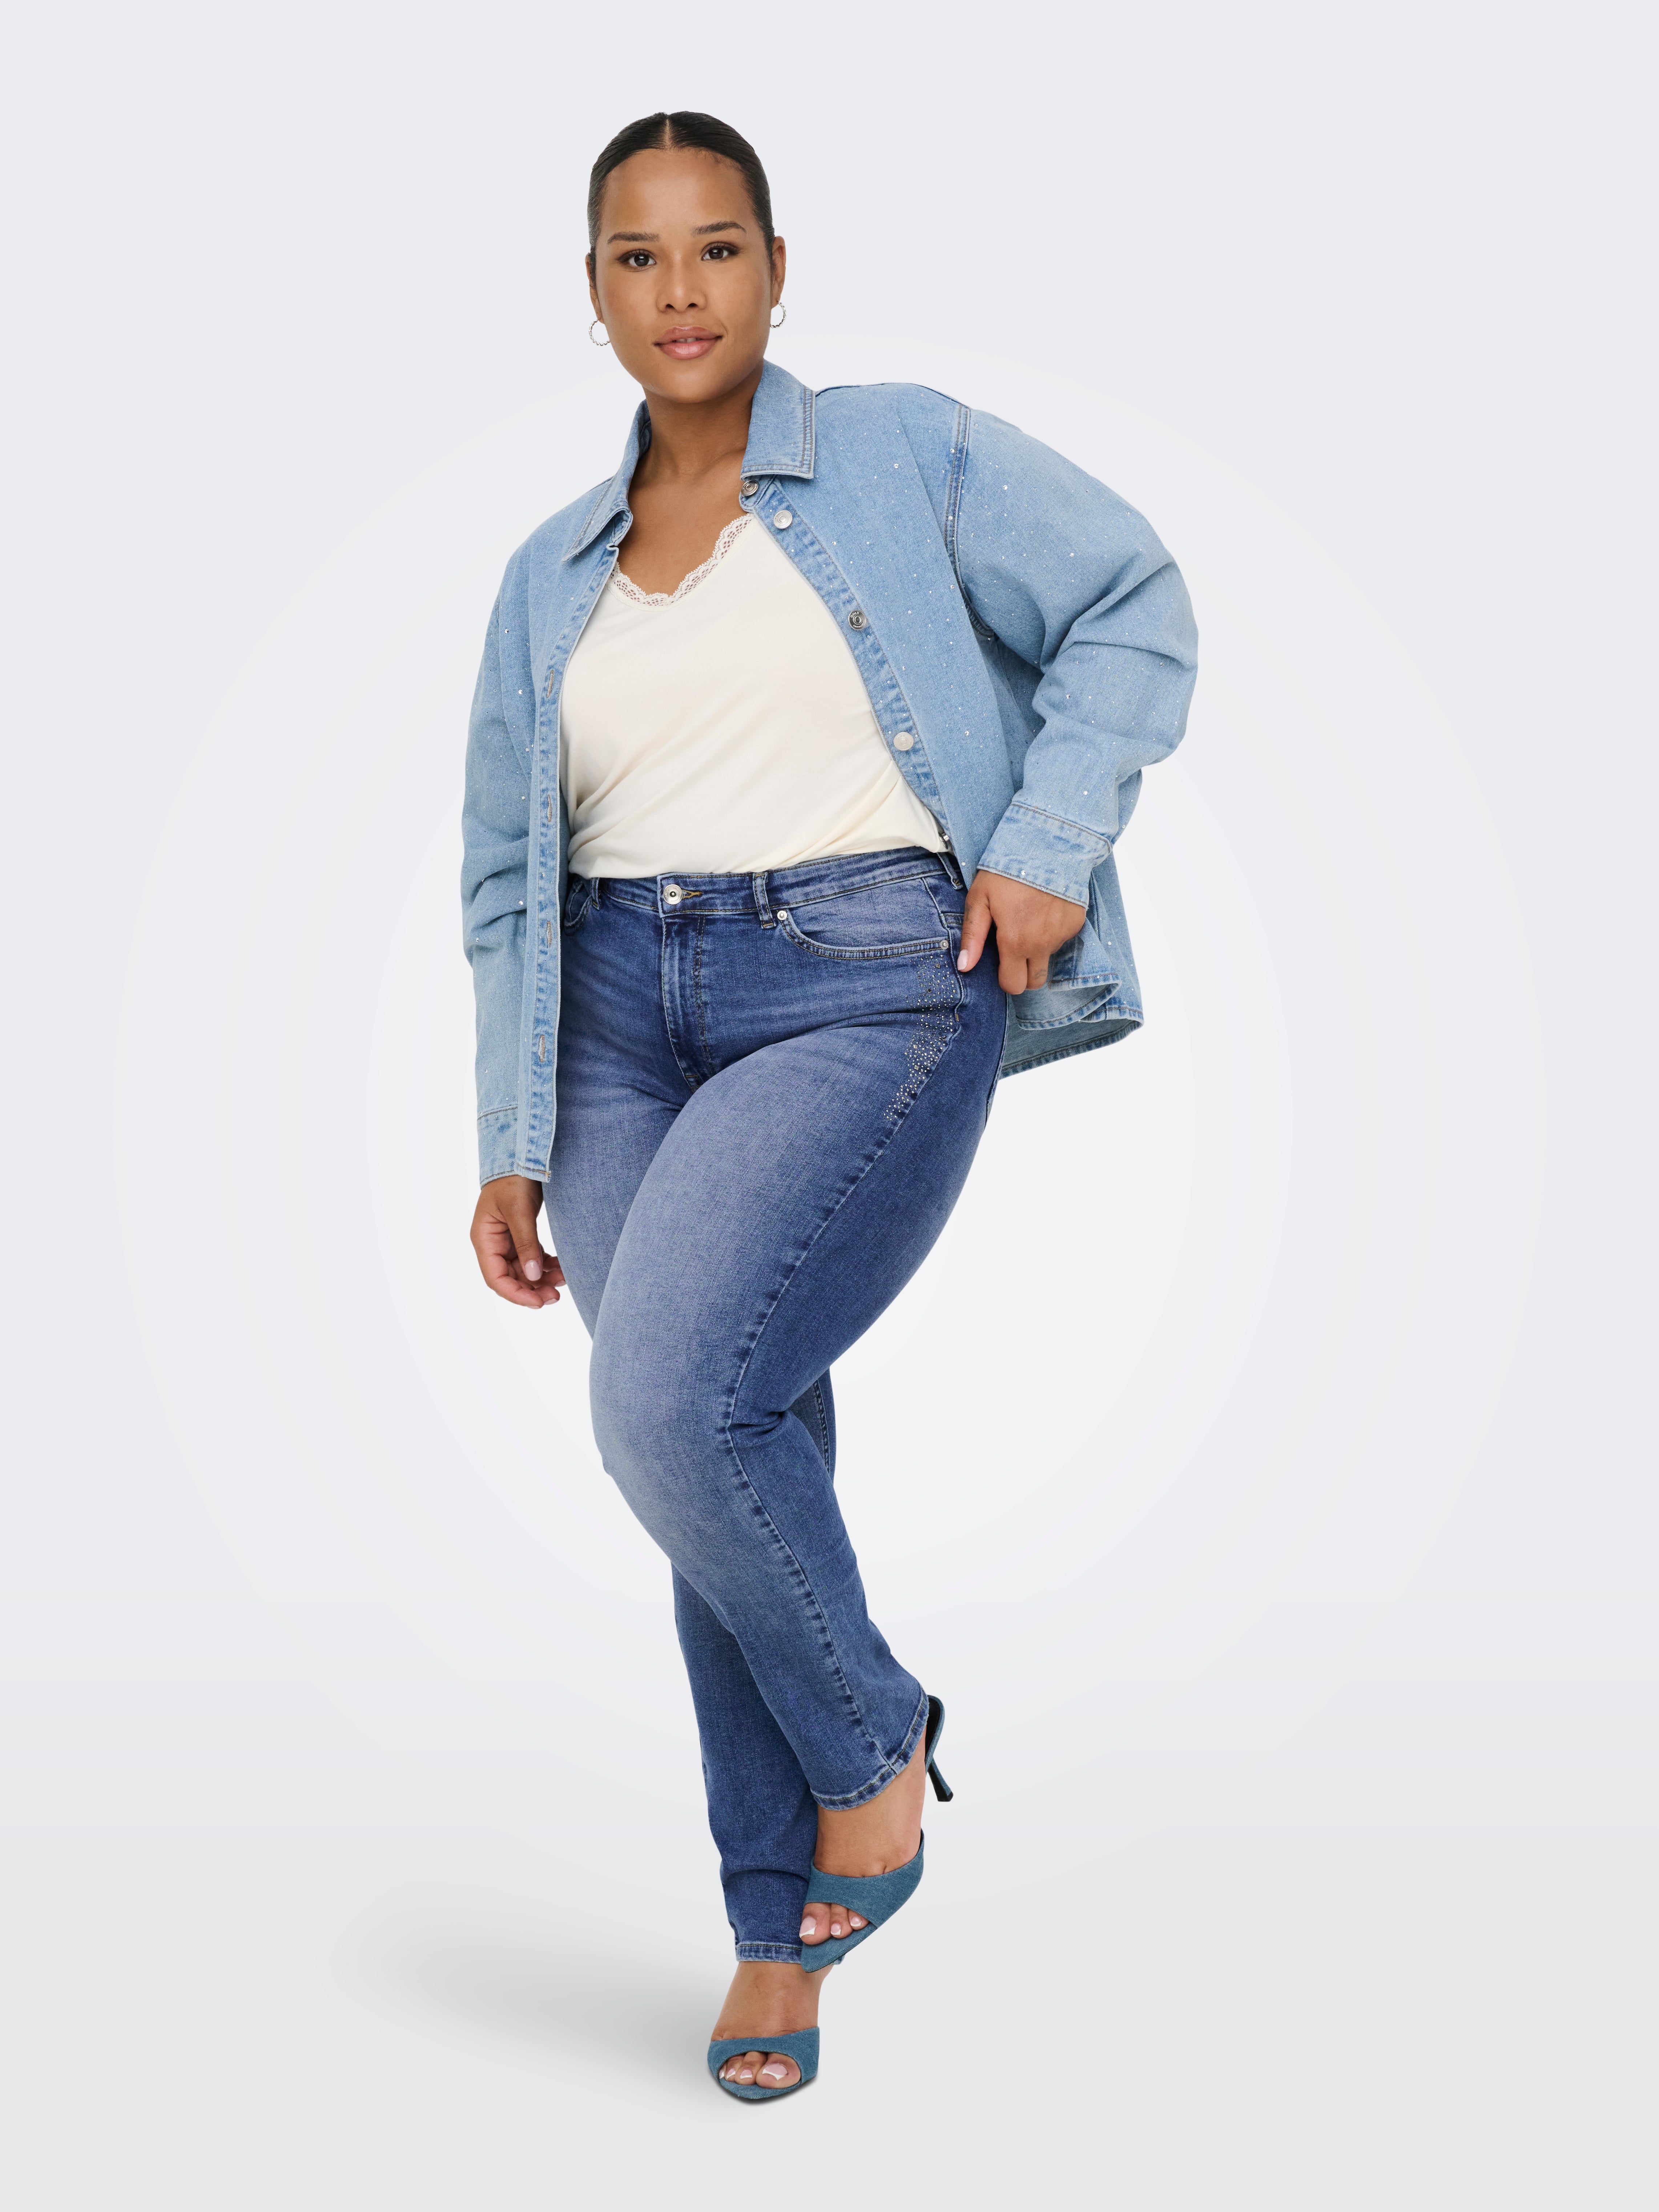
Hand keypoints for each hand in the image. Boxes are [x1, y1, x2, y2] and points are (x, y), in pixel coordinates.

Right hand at [470, 1174, 566, 1308]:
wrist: (520, 1155)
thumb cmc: (513, 1179)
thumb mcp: (519, 1211)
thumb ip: (526, 1243)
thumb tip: (533, 1276)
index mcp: (484, 1239)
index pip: (495, 1278)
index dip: (515, 1294)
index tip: (538, 1303)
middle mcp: (493, 1243)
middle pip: (510, 1278)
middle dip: (531, 1290)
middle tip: (555, 1297)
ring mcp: (507, 1240)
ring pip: (523, 1270)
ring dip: (541, 1279)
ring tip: (563, 1281)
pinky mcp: (521, 1235)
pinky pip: (532, 1258)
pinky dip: (545, 1265)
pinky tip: (560, 1268)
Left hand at [957, 871, 1087, 993]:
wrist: (1048, 844)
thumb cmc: (1008, 870)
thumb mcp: (980, 898)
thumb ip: (972, 935)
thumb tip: (964, 966)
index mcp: (1015, 943)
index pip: (1013, 985)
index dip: (1005, 978)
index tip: (1001, 961)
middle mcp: (1041, 945)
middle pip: (1035, 982)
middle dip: (1024, 973)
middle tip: (1015, 949)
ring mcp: (1061, 935)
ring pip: (1048, 957)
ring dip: (1038, 948)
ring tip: (1028, 917)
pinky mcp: (1076, 924)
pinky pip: (1062, 938)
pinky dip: (1052, 930)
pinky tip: (1044, 908)